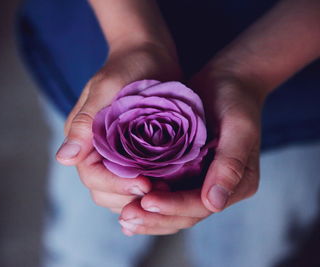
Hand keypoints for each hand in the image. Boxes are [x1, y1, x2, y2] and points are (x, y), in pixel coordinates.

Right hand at [56, 41, 181, 212]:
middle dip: (130, 197)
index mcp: (83, 139)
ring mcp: (115, 156)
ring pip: (121, 193)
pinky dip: (151, 190)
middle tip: (161, 191)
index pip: (92, 176)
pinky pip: (138, 182)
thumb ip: (85, 123)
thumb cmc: (127, 65)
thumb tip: (63, 159)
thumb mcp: (106, 88)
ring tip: (167, 191)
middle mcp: (95, 152)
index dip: (116, 186)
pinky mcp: (135, 156)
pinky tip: (170, 186)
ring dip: (142, 198)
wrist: (149, 54)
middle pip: (104, 191)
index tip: (145, 184)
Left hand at [118, 69, 264, 234]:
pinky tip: (126, 207)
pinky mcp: (186, 173)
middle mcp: (219, 188)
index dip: (174, 206)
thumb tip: (214, 203)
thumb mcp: (239, 127)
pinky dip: (149, 204)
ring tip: (123, 219)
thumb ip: (230, 164)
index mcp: (237, 183)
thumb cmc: (235, 100)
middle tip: (127, 217)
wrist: (228, 82)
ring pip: (174, 210)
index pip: (202, 205)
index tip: (147, 202)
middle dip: (156, 218)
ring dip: (149, 217)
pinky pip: (167, 193)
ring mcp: (201, 182)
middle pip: (185, 214)